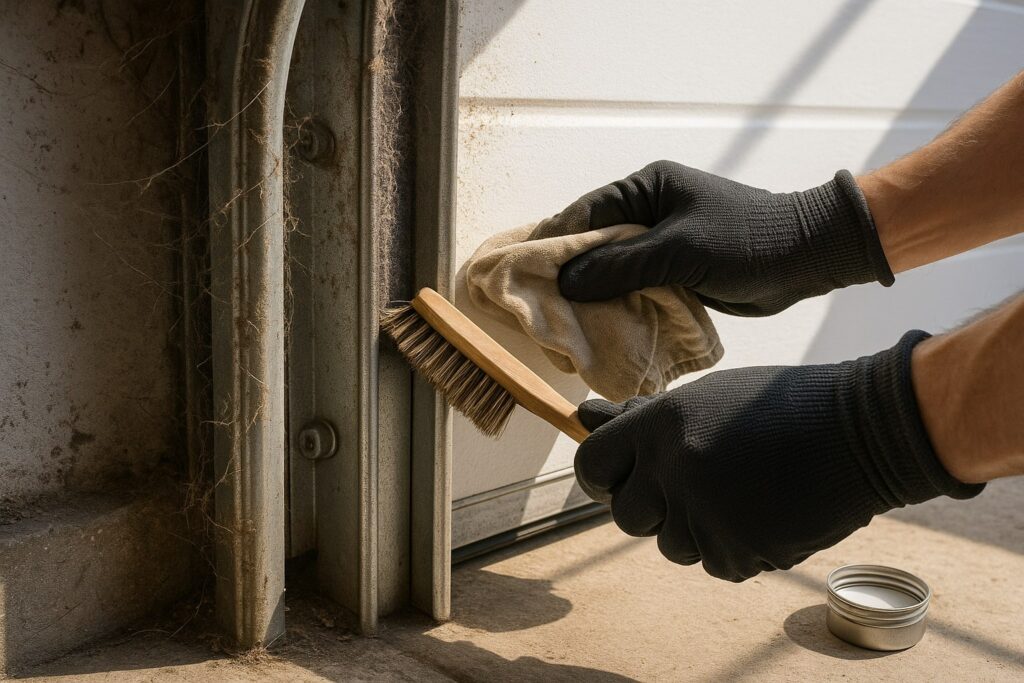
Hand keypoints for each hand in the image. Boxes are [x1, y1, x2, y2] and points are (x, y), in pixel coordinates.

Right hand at [553, 161, 893, 315]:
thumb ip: (622, 264)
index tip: (524, 271)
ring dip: (593, 294)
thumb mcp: (680, 250)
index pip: (585, 213)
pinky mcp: (673, 270)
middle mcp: (648, 212)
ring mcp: (660, 243)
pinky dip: (617, 305)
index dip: (554, 242)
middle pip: (594, 243)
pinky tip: (598, 328)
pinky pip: (633, 287)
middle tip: (539, 304)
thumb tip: (566, 281)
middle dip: (570, 273)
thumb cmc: (747, 240)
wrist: (806, 258)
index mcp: (647, 188)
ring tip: (562, 322)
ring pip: (612, 269)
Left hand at [574, 331, 981, 580]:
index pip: (591, 465)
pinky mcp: (738, 551)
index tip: (621, 478)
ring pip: (670, 546)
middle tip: (693, 486)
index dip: (602, 476)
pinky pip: (715, 564)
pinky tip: (764, 513)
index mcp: (661, 425)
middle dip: (651, 507)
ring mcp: (705, 514)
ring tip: (740, 494)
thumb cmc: (779, 406)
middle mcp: (674, 470)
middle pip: (625, 515)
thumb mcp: (705, 398)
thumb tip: (582, 415)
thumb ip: (641, 418)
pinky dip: (734, 547)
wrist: (862, 432)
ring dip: (697, 529)